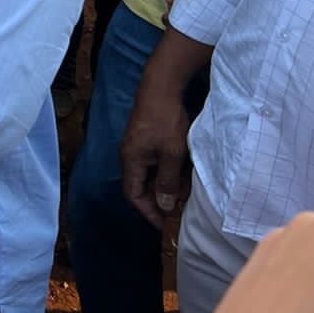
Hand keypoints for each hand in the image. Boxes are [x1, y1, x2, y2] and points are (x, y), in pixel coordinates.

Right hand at [119, 84, 189, 228]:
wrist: (160, 87)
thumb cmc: (166, 121)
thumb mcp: (171, 154)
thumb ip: (167, 181)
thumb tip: (163, 206)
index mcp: (130, 161)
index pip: (134, 196)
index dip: (149, 212)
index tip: (166, 225)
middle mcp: (129, 156)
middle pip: (140, 187)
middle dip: (158, 201)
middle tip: (178, 211)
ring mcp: (136, 146)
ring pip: (148, 175)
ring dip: (164, 186)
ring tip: (184, 195)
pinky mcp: (145, 139)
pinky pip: (152, 164)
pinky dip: (165, 173)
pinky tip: (181, 175)